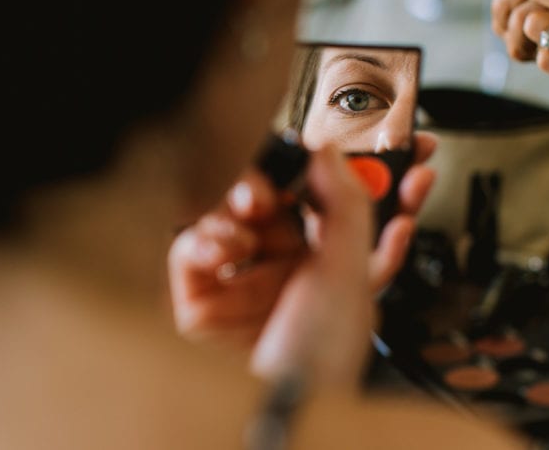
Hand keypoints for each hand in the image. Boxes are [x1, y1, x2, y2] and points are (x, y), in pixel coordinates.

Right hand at [168, 132, 435, 379]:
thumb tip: (329, 150)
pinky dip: (203, 238)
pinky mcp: (201, 296)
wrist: (277, 408)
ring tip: (249, 210)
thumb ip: (348, 205)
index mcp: (331, 266)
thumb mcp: (350, 275)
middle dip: (274, 178)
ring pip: (230, 213)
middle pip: (275, 198)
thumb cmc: (320, 362)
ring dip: (237, 204)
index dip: (348, 167)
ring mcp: (242, 281)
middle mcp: (287, 270)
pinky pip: (192, 247)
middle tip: (277, 172)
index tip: (356, 141)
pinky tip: (224, 249)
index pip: (335, 201)